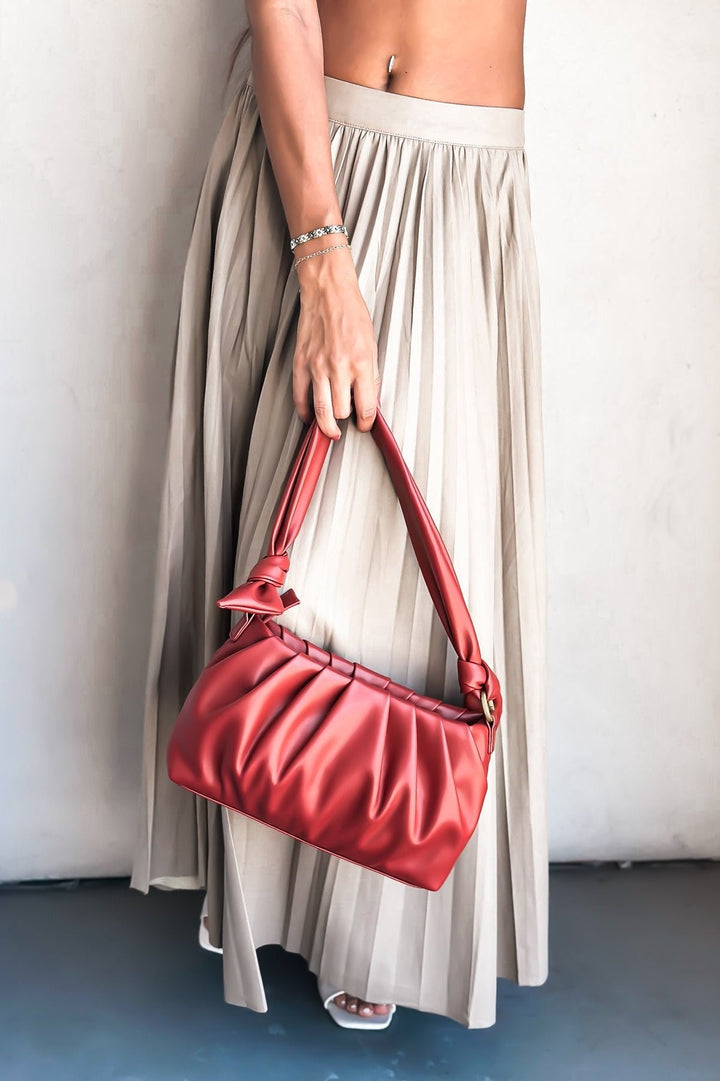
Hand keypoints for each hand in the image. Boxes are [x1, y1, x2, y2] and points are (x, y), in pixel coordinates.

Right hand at [292, 249, 380, 438]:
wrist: (328, 292)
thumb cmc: (351, 313)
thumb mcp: (372, 345)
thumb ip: (371, 376)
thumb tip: (369, 400)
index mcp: (361, 363)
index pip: (365, 407)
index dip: (366, 422)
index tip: (364, 424)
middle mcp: (339, 367)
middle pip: (342, 412)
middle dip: (346, 419)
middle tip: (347, 418)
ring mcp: (317, 366)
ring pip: (321, 411)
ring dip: (326, 424)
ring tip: (330, 428)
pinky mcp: (301, 363)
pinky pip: (300, 397)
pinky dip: (304, 412)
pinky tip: (309, 416)